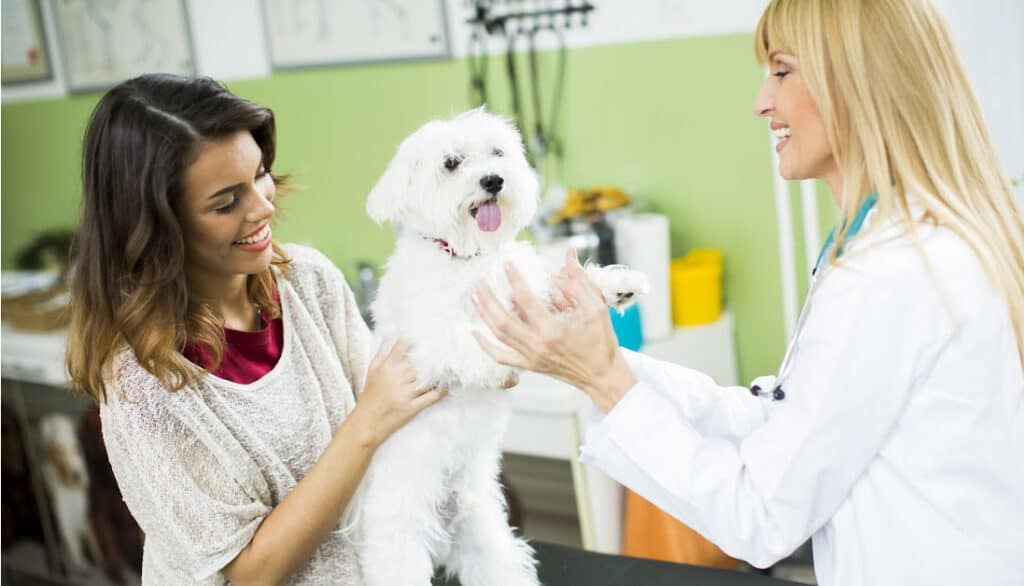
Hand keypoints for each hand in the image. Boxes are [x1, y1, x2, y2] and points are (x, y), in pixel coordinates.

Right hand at [351, 340, 445, 446]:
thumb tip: (389, 336)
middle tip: (444, 350)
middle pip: (420, 362)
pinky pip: (431, 397)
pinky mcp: (412, 407)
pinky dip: (441, 391)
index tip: (426, 337)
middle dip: (431, 357)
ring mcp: (405, 393)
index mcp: (387, 367)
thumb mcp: (372, 371)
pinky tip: (446, 386)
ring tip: (448, 367)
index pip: (404, 346)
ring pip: (427, 378)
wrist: (366, 423)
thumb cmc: (370, 395)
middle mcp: (397, 377)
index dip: (416, 340)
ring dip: (438, 373)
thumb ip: (381, 352)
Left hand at [471, 248, 635, 411]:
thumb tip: (567, 257)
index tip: (506, 265)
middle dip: (488, 298)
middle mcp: (538, 345)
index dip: (514, 280)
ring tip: (475, 296)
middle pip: (503, 319)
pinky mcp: (529, 365)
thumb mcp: (596, 308)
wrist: (602, 375)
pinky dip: (485, 346)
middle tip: (479, 280)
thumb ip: (579, 282)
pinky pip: (501, 357)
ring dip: (484, 315)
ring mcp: (531, 357)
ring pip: (499, 335)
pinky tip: (474, 332)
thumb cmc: (601, 341)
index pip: (526, 300)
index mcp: (554, 330)